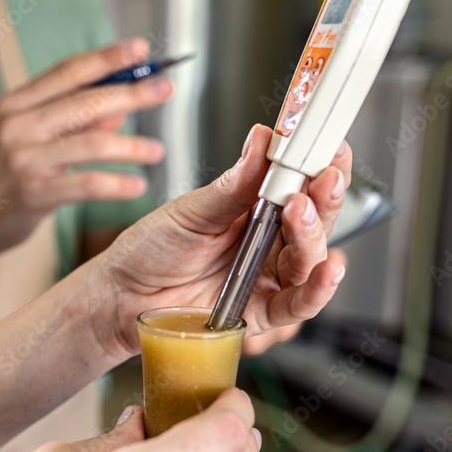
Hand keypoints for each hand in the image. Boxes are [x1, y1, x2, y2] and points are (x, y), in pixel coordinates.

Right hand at [0, 39, 171, 258]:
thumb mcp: (25, 142)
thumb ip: (69, 125)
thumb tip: (117, 114)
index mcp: (14, 104)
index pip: (67, 71)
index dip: (107, 58)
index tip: (142, 49)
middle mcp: (16, 125)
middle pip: (86, 101)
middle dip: (132, 93)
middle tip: (165, 89)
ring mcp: (22, 158)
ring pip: (92, 143)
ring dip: (131, 146)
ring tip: (157, 151)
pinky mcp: (31, 193)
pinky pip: (86, 184)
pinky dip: (116, 184)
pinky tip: (137, 186)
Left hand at [91, 124, 350, 358]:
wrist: (122, 295)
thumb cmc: (151, 249)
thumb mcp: (192, 210)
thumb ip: (233, 184)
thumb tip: (261, 140)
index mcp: (255, 208)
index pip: (301, 184)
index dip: (321, 166)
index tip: (329, 147)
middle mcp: (268, 242)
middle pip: (316, 219)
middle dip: (325, 196)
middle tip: (322, 178)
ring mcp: (267, 277)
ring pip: (311, 258)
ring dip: (316, 235)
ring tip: (302, 212)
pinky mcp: (260, 311)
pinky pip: (298, 304)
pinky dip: (318, 289)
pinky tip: (328, 269)